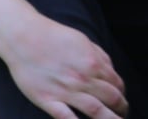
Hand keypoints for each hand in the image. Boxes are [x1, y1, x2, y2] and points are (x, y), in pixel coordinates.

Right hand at [0, 14, 127, 118]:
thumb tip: (112, 71)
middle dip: (121, 109)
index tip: (121, 100)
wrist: (24, 38)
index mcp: (94, 63)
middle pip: (112, 99)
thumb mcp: (85, 41)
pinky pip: (66, 117)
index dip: (123, 94)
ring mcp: (66, 90)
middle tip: (122, 114)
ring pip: (95, 110)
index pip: (117, 84)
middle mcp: (84, 78)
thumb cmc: (55, 37)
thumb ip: (100, 57)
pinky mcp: (47, 99)